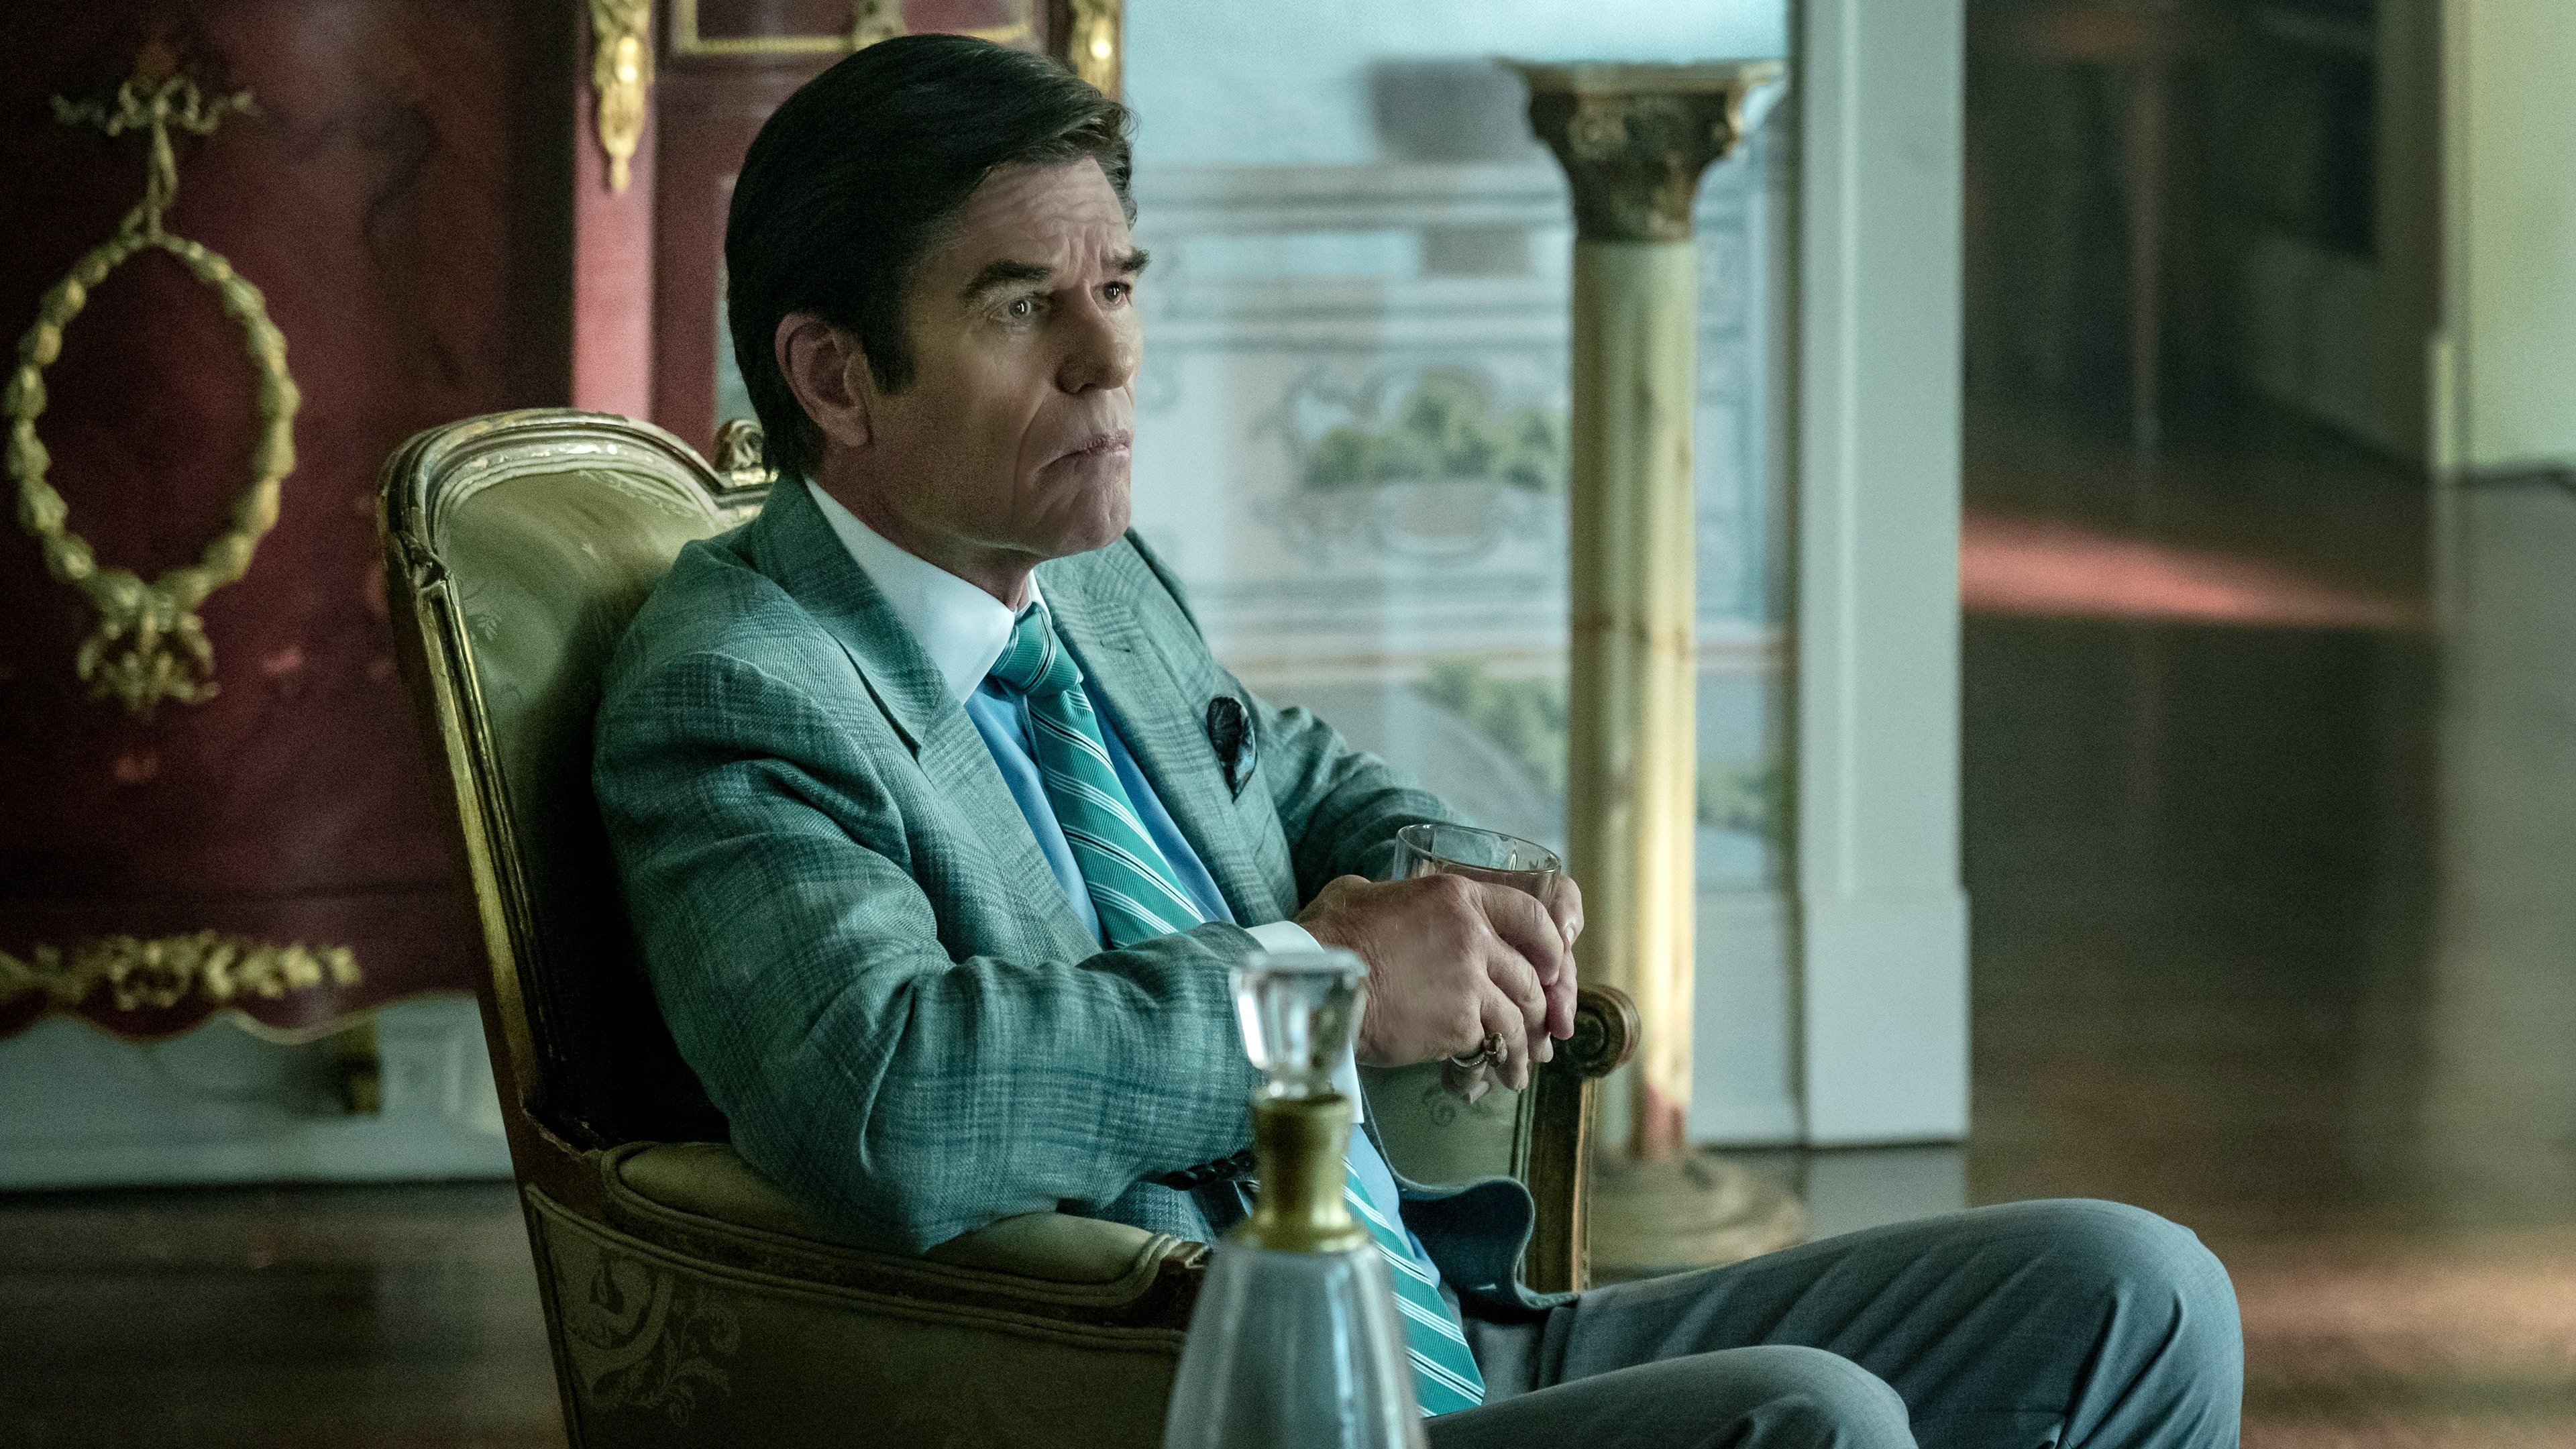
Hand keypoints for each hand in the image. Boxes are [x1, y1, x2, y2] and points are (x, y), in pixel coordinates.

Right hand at [1295, 872, 1578, 1091]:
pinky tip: (1497, 1080)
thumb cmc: (1329, 938)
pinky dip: (1500, 1064)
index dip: (1550, 943)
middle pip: (1528, 973)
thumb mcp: (1361, 894)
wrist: (1317, 985)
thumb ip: (1391, 897)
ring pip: (1519, 1015)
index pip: (1529, 913)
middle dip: (1538, 1005)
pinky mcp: (1460, 1022)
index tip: (1553, 965)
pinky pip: (1493, 1044)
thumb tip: (1381, 900)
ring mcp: (1470, 981)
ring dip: (1523, 1045)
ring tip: (1518, 1069)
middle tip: (1536, 1028)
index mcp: (1456, 897)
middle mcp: (1473, 936)